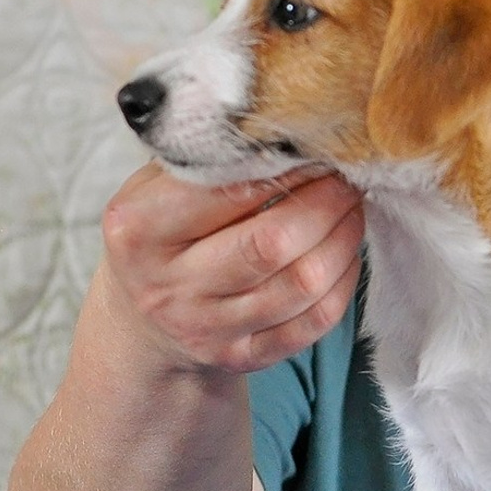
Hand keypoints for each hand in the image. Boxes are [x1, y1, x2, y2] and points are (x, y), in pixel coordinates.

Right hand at [97, 161, 363, 374]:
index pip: (226, 192)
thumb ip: (206, 159)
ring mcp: (206, 329)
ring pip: (302, 283)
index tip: (316, 148)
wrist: (143, 318)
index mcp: (138, 230)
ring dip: (343, 239)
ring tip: (351, 208)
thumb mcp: (156, 186)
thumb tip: (286, 132)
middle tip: (346, 177)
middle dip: (325, 203)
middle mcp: (168, 287)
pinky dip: (343, 282)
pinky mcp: (242, 357)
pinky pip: (314, 321)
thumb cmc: (162, 231)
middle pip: (272, 243)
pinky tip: (345, 253)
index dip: (285, 168)